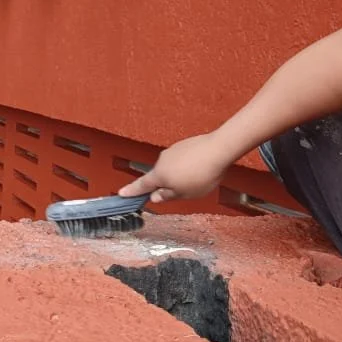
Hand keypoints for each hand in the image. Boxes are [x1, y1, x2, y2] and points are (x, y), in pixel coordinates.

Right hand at [118, 133, 232, 203]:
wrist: (219, 149)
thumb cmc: (203, 174)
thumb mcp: (185, 194)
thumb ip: (168, 196)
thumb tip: (155, 196)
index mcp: (159, 175)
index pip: (141, 186)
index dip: (131, 191)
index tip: (122, 193)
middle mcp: (162, 160)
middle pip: (159, 177)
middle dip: (167, 185)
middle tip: (183, 192)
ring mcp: (172, 151)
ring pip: (171, 168)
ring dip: (179, 176)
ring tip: (197, 179)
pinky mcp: (183, 145)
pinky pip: (181, 160)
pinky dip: (187, 166)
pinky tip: (200, 169)